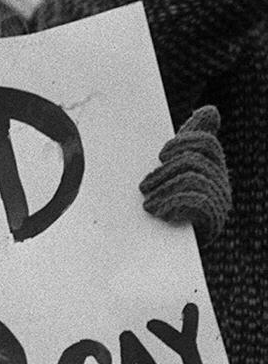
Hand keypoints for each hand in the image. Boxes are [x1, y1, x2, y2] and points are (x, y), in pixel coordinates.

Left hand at [140, 105, 229, 235]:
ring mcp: (219, 202)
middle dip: (164, 172)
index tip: (161, 156)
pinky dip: (173, 203)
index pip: (206, 143)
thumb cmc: (166, 208)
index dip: (183, 143)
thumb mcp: (172, 173)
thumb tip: (211, 109)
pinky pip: (198, 200)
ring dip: (164, 190)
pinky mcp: (213, 221)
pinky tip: (158, 212)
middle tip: (143, 188)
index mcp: (211, 167)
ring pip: (194, 179)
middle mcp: (220, 183)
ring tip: (147, 203)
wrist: (166, 253)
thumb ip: (188, 142)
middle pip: (195, 160)